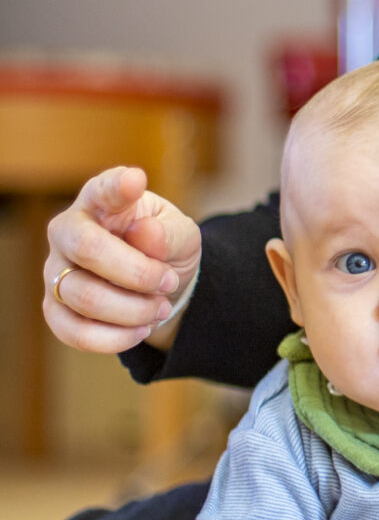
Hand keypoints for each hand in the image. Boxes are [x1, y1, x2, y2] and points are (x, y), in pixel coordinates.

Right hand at [43, 165, 201, 353]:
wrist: (157, 288)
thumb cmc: (164, 249)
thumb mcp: (182, 236)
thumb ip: (169, 233)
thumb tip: (144, 235)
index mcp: (101, 200)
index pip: (103, 189)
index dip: (116, 187)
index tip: (136, 182)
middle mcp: (68, 231)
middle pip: (87, 248)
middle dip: (137, 273)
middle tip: (168, 282)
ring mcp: (55, 271)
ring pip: (84, 296)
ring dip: (133, 309)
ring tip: (160, 308)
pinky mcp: (55, 309)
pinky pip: (76, 331)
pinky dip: (116, 337)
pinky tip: (141, 329)